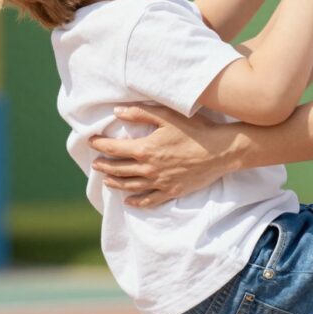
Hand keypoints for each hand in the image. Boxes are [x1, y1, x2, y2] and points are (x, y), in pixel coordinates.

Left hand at [89, 105, 235, 206]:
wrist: (220, 151)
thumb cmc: (196, 130)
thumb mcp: (168, 116)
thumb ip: (141, 113)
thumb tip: (117, 112)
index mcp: (145, 149)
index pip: (114, 149)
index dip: (100, 145)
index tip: (92, 142)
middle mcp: (149, 169)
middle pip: (119, 169)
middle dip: (104, 165)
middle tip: (95, 163)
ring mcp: (160, 182)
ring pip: (130, 186)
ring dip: (115, 183)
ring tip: (106, 180)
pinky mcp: (172, 191)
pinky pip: (149, 200)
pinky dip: (137, 202)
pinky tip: (129, 201)